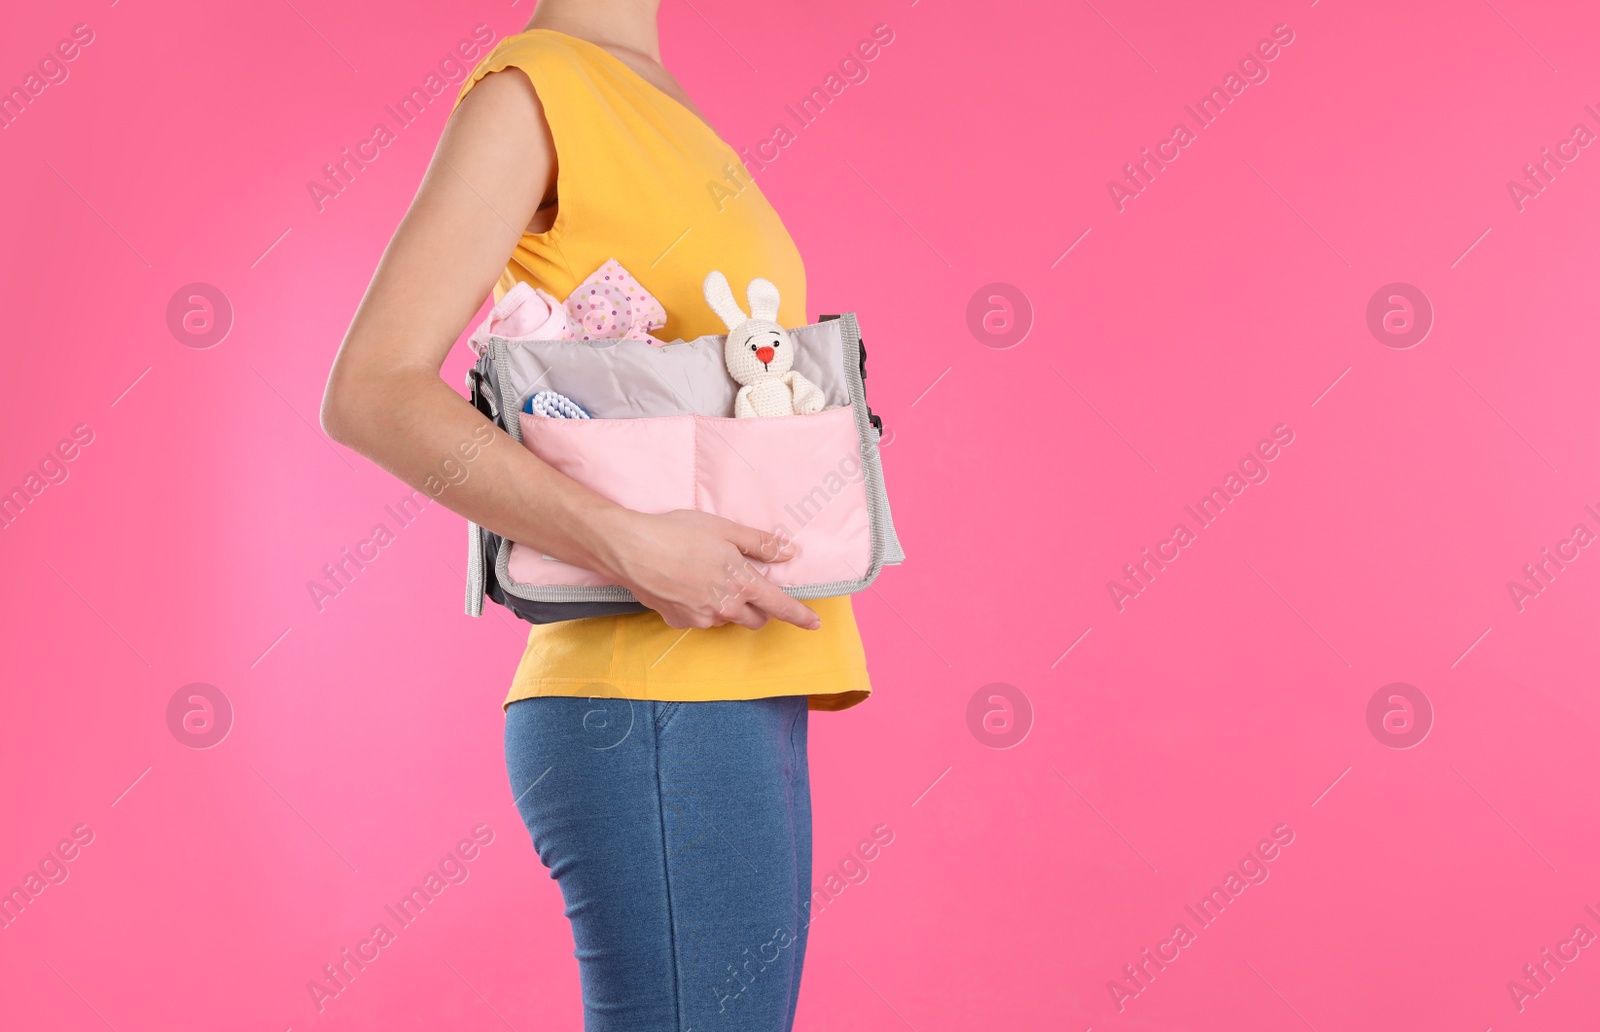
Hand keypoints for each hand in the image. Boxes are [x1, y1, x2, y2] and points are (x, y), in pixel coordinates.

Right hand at [600, 509, 821, 631]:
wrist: (631, 549)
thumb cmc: (679, 533)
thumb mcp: (725, 529)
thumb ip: (760, 544)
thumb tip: (789, 552)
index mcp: (742, 584)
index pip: (780, 606)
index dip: (800, 616)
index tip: (814, 624)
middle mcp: (725, 607)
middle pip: (755, 619)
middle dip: (758, 608)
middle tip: (746, 585)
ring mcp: (701, 618)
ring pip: (727, 618)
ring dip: (728, 606)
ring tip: (707, 577)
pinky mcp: (679, 621)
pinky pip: (700, 618)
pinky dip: (701, 607)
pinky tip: (686, 585)